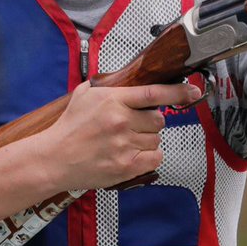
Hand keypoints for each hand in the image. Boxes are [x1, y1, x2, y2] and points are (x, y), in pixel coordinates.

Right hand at [44, 81, 201, 188]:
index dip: (177, 92)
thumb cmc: (69, 127)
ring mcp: (124, 145)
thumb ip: (110, 85)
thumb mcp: (85, 95)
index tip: (193, 90)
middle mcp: (121, 121)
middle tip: (130, 126)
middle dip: (149, 122)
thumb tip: (131, 79)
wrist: (54, 159)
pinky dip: (148, 156)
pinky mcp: (126, 166)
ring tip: (124, 142)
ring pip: (156, 139)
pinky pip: (155, 157)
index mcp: (113, 100)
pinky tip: (132, 154)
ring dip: (146, 140)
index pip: (154, 93)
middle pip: (158, 120)